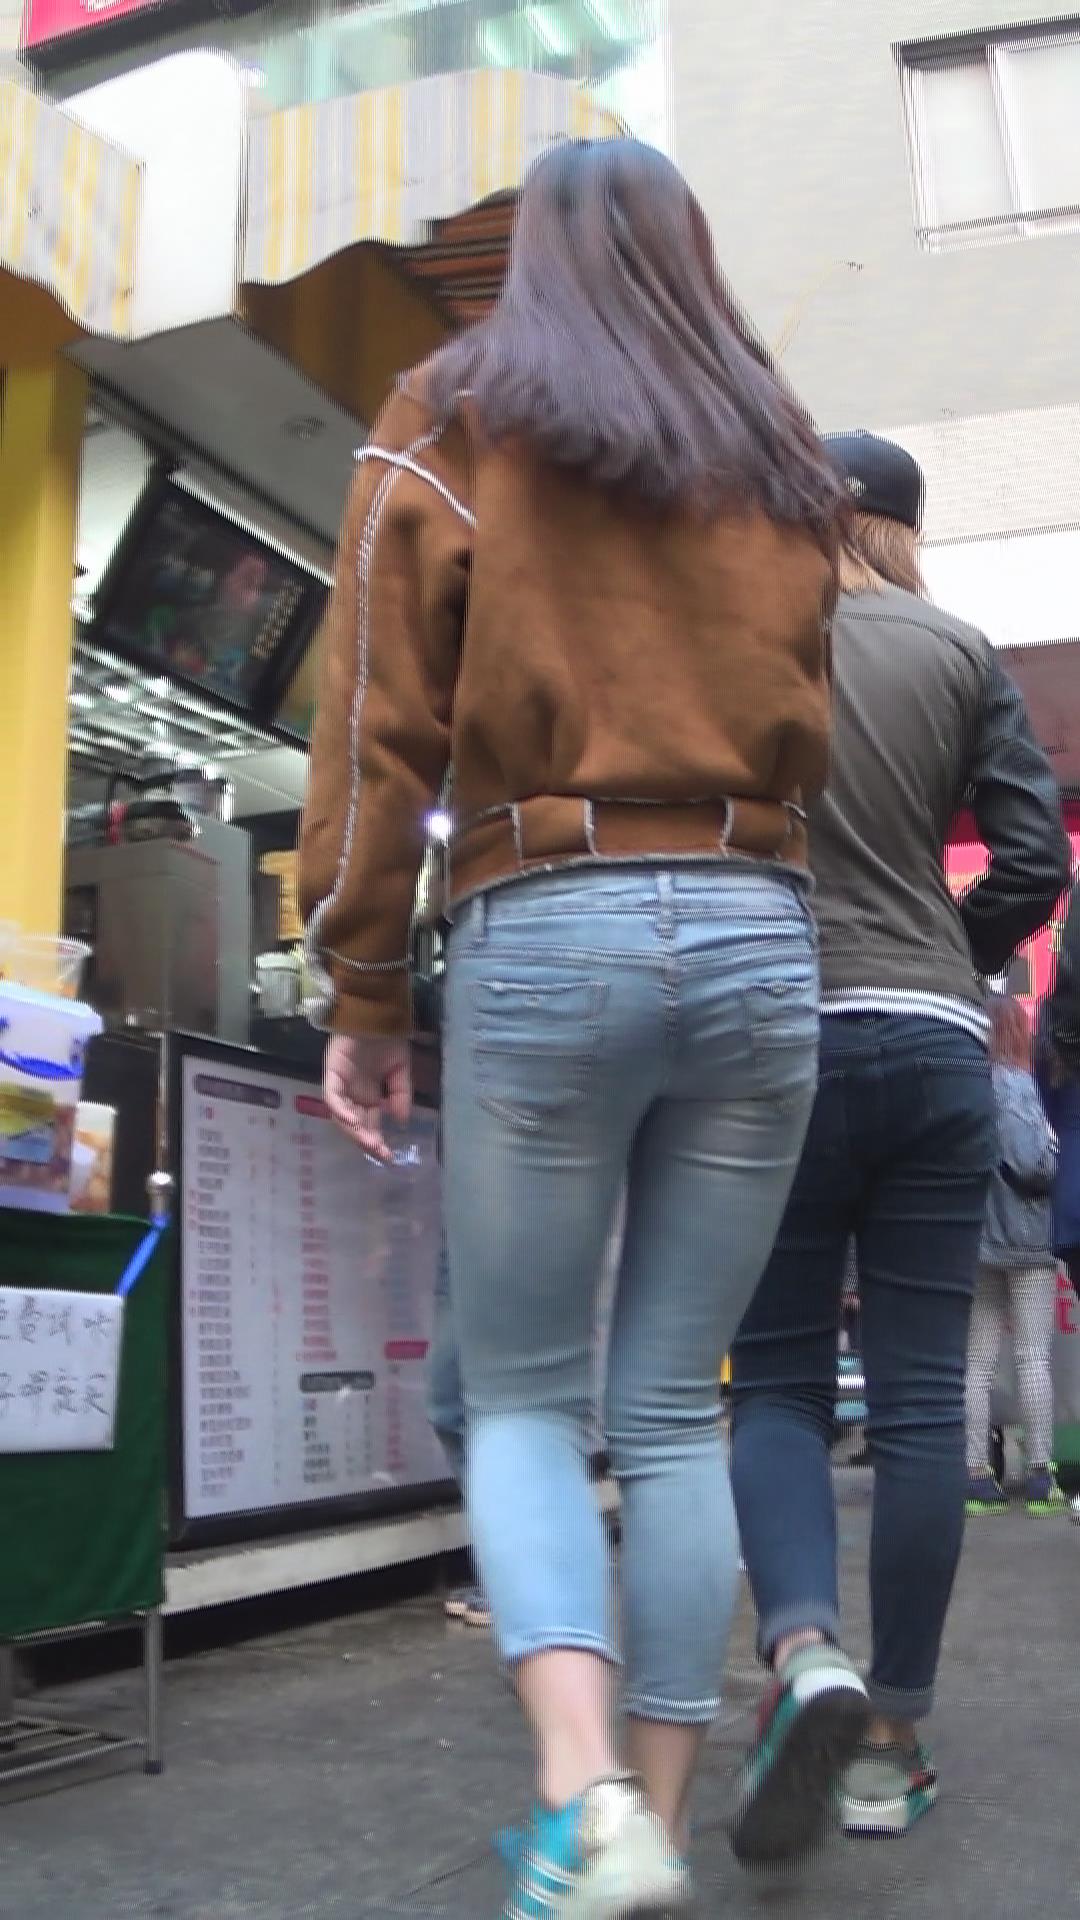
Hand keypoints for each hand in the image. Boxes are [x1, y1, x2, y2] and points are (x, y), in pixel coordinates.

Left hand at [323, 1034, 412, 1162]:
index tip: (389, 1156)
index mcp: (368, 1095)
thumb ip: (401, 1094)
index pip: (369, 1124)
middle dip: (366, 1141)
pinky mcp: (332, 1074)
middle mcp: (352, 1094)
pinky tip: (353, 1121)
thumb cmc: (387, 1037)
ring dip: (354, 1131)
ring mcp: (340, 1084)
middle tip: (380, 1153)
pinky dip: (341, 1110)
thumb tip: (401, 1121)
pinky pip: (332, 1097)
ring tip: (370, 1142)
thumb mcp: (401, 1069)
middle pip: (354, 1124)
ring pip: (341, 1115)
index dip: (377, 1140)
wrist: (377, 1012)